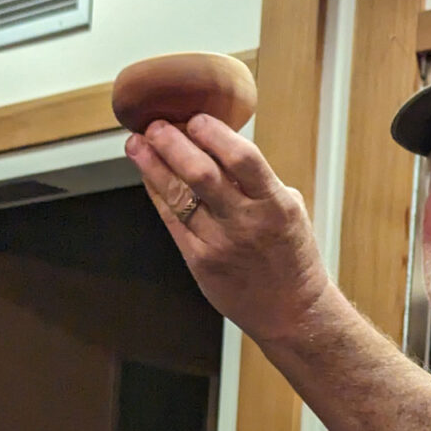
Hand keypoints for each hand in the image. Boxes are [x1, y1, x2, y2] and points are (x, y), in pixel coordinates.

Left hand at [125, 115, 329, 343]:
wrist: (291, 311)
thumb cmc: (293, 257)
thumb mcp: (290, 211)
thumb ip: (260, 181)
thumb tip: (223, 146)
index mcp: (276, 205)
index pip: (243, 159)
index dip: (214, 134)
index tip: (196, 118)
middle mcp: (247, 222)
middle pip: (202, 174)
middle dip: (173, 144)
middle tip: (156, 125)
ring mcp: (220, 243)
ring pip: (178, 196)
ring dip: (153, 165)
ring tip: (137, 143)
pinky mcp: (200, 261)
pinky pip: (171, 220)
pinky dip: (157, 193)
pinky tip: (148, 175)